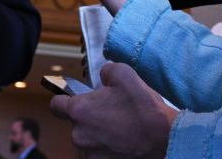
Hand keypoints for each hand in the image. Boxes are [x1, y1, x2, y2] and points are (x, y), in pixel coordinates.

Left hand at [51, 63, 176, 158]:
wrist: (164, 137)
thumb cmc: (142, 107)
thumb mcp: (123, 73)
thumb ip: (105, 72)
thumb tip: (103, 78)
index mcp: (79, 111)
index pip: (56, 105)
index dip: (64, 100)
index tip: (72, 100)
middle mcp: (79, 135)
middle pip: (76, 124)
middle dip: (89, 117)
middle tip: (110, 112)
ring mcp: (91, 153)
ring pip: (88, 139)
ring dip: (99, 134)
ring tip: (121, 127)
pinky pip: (100, 152)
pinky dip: (109, 147)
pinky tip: (125, 140)